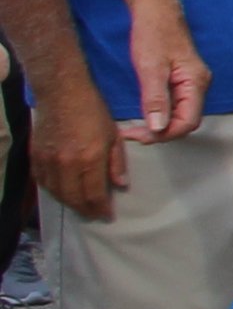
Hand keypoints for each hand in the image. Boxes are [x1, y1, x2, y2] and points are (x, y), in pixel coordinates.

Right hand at [28, 68, 121, 218]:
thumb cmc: (93, 110)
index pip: (94, 194)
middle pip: (73, 198)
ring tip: (80, 206)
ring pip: (56, 193)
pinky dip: (53, 191)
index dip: (101, 209)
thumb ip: (117, 162)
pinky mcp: (35, 156)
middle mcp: (66, 165)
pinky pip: (42, 182)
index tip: (107, 216)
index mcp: (89, 159)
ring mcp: (48, 161)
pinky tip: (62, 192)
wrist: (61, 93)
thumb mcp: (114, 135)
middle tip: (94, 215)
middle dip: (85, 210)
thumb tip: (120, 185)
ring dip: (68, 203)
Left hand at [123, 7, 205, 145]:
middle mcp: (198, 85)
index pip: (187, 122)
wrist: (155, 9)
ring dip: (159, 125)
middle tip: (132, 133)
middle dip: (160, 132)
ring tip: (134, 128)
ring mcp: (191, 82)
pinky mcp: (181, 79)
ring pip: (180, 115)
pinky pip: (175, 105)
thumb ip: (156, 100)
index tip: (137, 135)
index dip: (163, 134)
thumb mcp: (150, 68)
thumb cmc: (154, 31)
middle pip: (185, 121)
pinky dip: (159, 114)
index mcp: (195, 82)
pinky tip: (144, 114)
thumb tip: (158, 128)